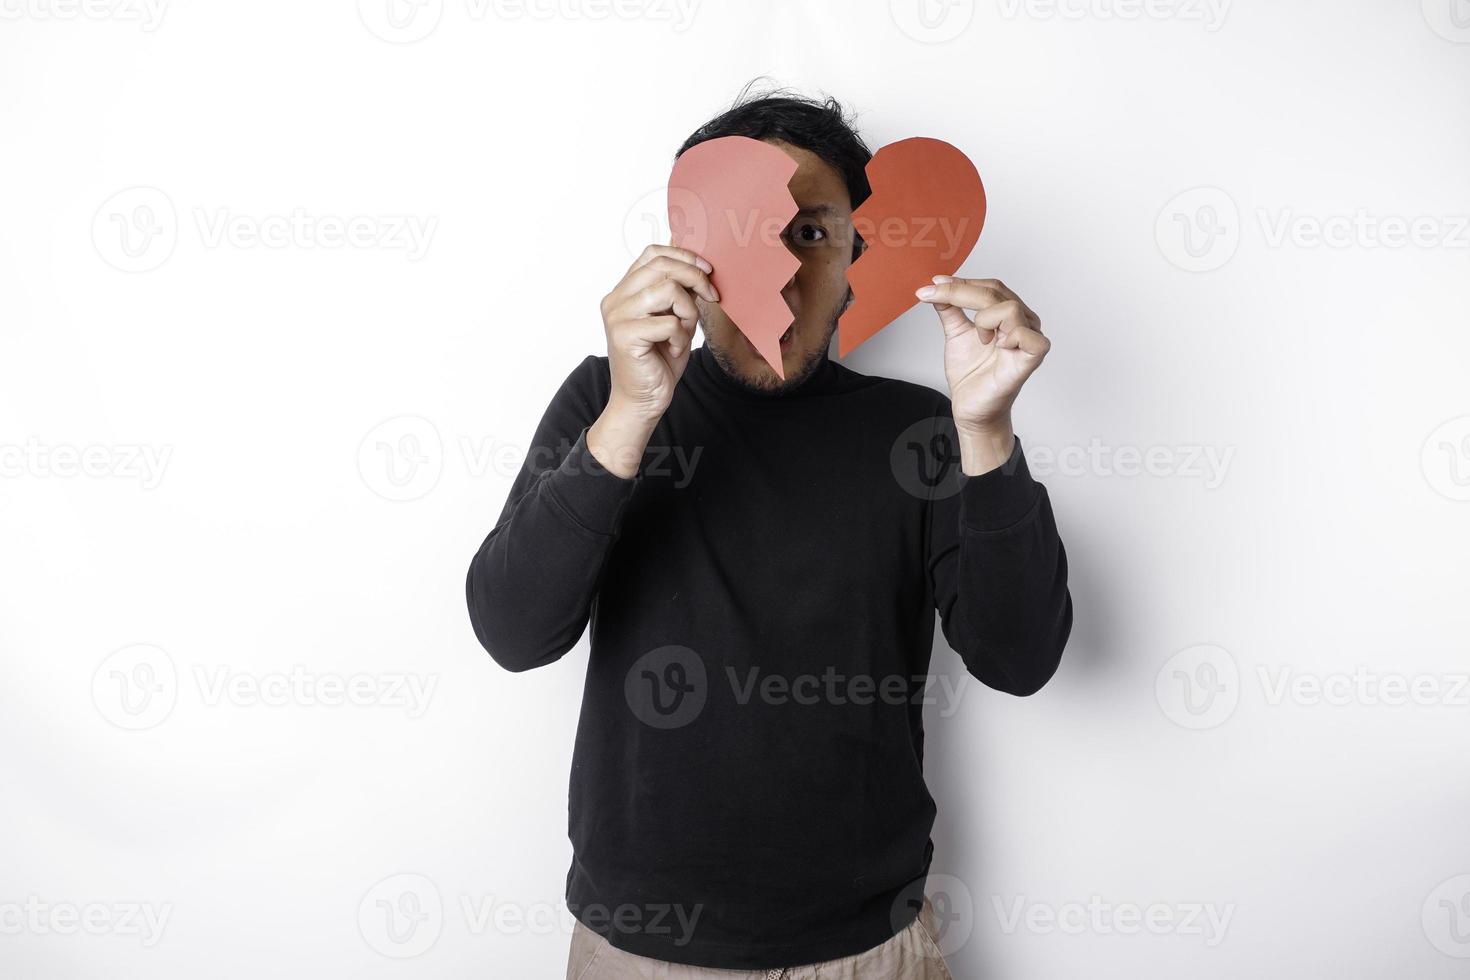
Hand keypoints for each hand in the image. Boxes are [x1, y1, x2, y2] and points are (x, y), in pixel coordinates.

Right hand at [589, 245, 717, 476]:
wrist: (642, 401)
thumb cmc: (659, 360)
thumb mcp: (674, 318)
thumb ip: (678, 292)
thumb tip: (698, 263)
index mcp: (624, 290)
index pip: (652, 253)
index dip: (683, 255)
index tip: (707, 271)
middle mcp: (615, 299)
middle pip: (662, 266)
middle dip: (695, 278)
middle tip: (712, 296)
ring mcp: (617, 316)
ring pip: (668, 290)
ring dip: (688, 311)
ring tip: (684, 332)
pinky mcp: (624, 335)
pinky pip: (669, 322)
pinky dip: (681, 337)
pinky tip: (674, 350)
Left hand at [915, 276, 1050, 474]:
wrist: (971, 409)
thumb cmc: (971, 375)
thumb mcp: (956, 334)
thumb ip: (950, 309)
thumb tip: (936, 288)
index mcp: (1009, 314)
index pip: (990, 287)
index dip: (962, 282)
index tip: (933, 284)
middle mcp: (1024, 322)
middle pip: (996, 291)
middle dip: (960, 292)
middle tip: (932, 294)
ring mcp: (1030, 339)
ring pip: (1009, 307)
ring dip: (984, 320)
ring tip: (980, 339)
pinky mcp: (1032, 358)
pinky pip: (1025, 334)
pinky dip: (1006, 335)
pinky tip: (996, 345)